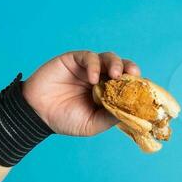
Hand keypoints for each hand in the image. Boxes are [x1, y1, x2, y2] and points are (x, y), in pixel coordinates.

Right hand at [21, 50, 141, 137]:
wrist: (38, 113)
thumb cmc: (65, 120)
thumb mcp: (92, 124)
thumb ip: (110, 117)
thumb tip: (131, 112)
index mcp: (108, 93)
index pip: (127, 84)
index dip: (136, 84)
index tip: (143, 88)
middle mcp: (101, 78)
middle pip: (122, 67)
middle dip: (130, 68)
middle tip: (133, 74)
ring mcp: (88, 68)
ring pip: (108, 58)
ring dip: (116, 64)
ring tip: (115, 75)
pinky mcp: (74, 60)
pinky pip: (89, 57)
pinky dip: (94, 65)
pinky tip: (93, 79)